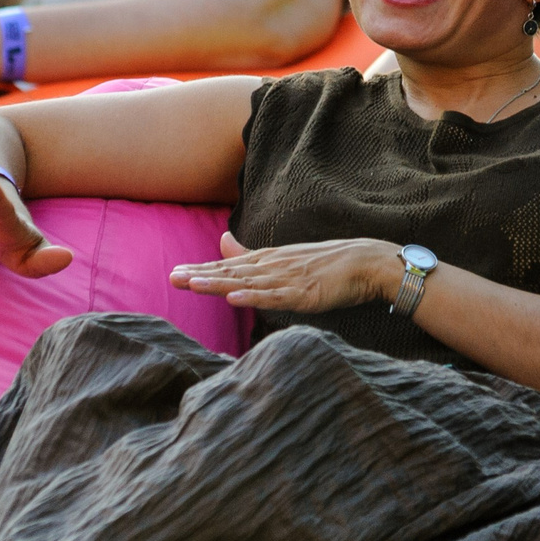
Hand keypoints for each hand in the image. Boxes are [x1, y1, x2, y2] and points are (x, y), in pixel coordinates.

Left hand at [170, 232, 399, 313]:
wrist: (366, 263)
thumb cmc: (326, 263)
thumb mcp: (283, 258)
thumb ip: (251, 255)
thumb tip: (222, 241)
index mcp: (268, 260)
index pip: (229, 266)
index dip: (203, 269)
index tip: (175, 273)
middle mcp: (274, 267)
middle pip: (233, 272)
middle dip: (202, 275)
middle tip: (173, 278)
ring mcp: (289, 279)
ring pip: (249, 283)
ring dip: (221, 283)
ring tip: (195, 285)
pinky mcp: (306, 293)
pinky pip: (276, 297)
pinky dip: (256, 297)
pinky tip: (236, 299)